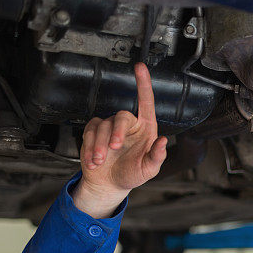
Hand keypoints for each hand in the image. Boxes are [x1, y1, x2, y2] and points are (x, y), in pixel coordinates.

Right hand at [79, 62, 167, 197]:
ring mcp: (110, 127)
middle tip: (113, 148)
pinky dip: (89, 148)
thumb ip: (157, 156)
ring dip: (99, 146)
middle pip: (121, 116)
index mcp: (145, 129)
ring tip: (100, 161)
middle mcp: (128, 125)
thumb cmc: (132, 174)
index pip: (146, 103)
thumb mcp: (148, 169)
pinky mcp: (93, 132)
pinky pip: (89, 133)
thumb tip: (163, 141)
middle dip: (115, 132)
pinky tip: (93, 161)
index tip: (140, 67)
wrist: (109, 184)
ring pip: (102, 126)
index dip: (144, 84)